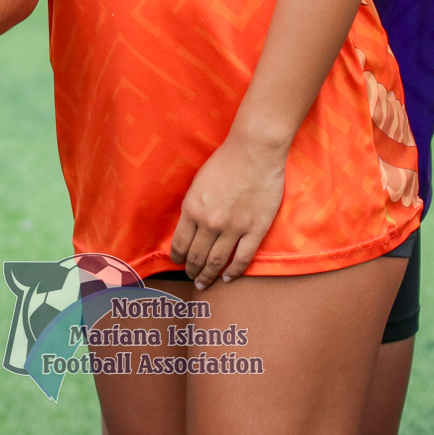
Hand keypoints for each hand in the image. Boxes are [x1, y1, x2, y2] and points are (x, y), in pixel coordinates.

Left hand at [170, 133, 287, 287]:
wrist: (254, 151)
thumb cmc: (225, 161)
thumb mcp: (197, 183)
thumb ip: (193, 207)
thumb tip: (190, 228)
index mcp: (192, 209)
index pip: (180, 243)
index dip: (178, 257)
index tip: (179, 262)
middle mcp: (210, 223)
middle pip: (197, 256)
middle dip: (192, 270)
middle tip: (191, 277)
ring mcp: (234, 228)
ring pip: (217, 262)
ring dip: (208, 276)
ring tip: (205, 283)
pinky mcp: (255, 229)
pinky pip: (242, 258)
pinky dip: (234, 271)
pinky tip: (228, 277)